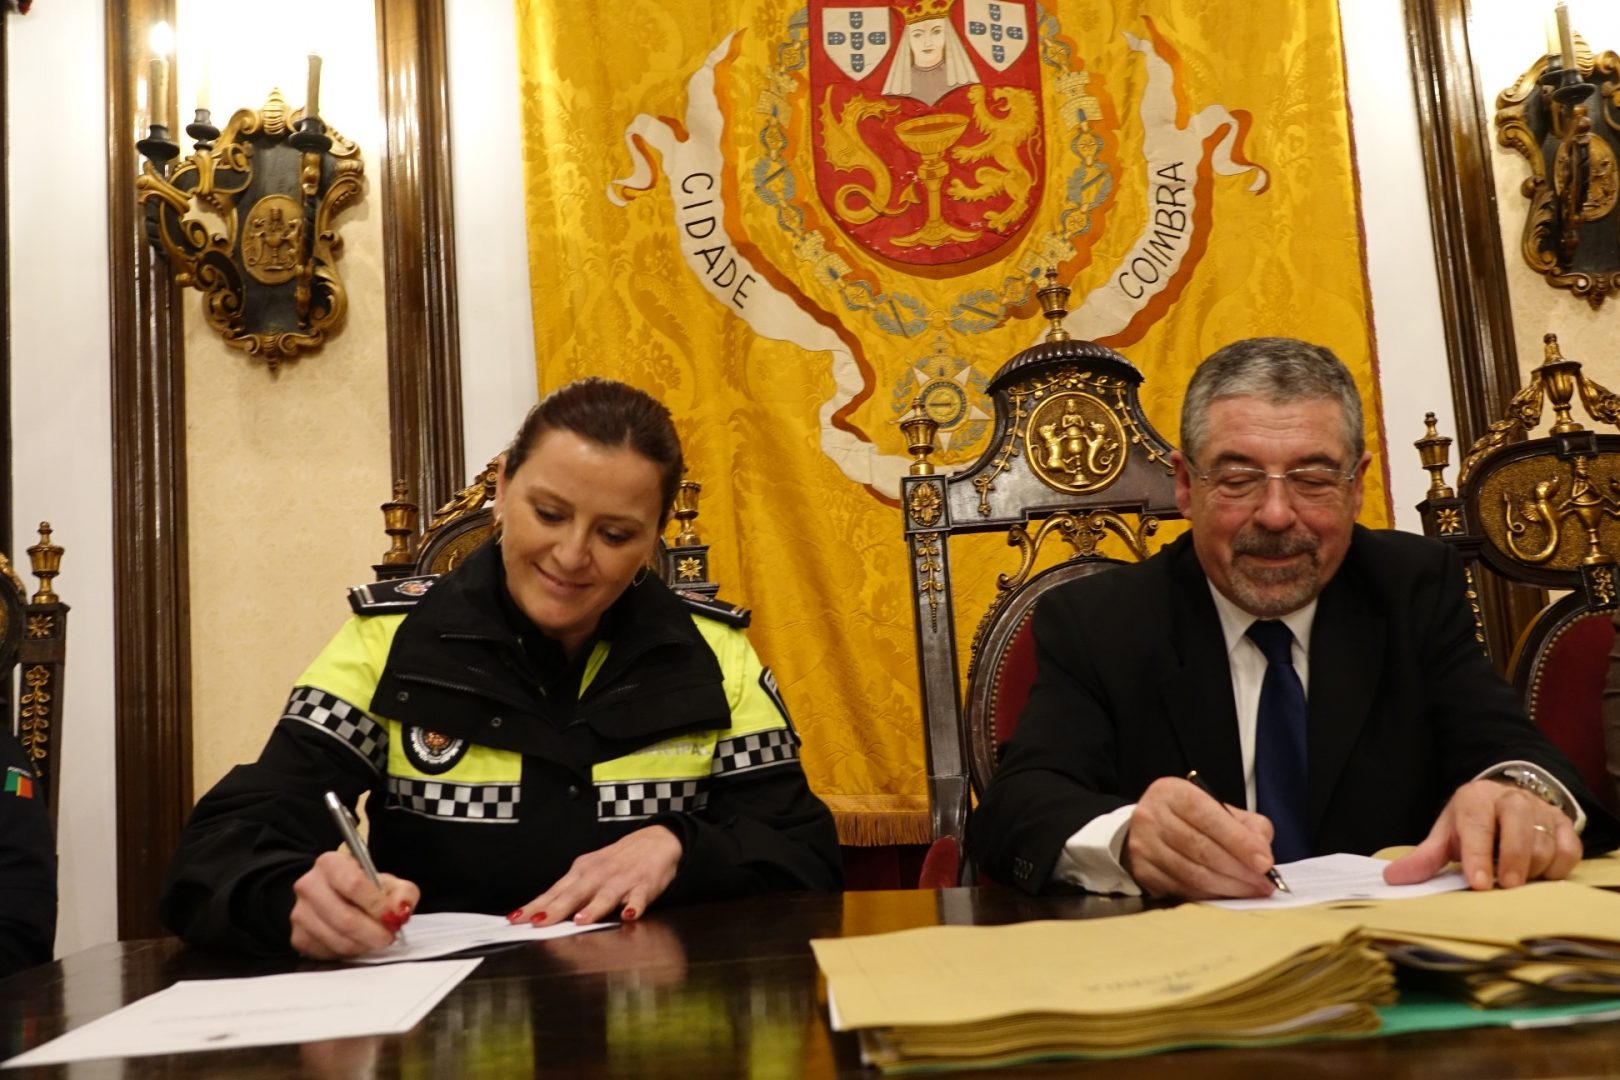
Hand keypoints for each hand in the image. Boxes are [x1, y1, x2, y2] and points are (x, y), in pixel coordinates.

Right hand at [289, 849, 419, 958]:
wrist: (332, 897)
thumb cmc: (361, 889)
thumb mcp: (387, 882)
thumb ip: (403, 893)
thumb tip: (400, 911)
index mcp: (330, 863)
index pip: (353, 884)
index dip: (377, 905)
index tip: (393, 917)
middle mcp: (309, 886)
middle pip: (344, 918)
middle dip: (373, 932)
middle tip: (388, 936)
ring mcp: (300, 913)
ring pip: (338, 939)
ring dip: (363, 944)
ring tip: (374, 938)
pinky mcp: (298, 937)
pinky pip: (328, 953)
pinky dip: (349, 952)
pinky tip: (357, 942)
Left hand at [509, 825, 682, 927]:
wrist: (655, 840)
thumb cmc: (617, 862)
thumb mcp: (590, 871)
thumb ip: (569, 893)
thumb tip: (540, 914)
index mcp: (582, 872)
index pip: (553, 892)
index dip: (534, 906)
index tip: (515, 920)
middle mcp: (598, 875)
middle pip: (574, 894)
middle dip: (555, 909)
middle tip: (538, 924)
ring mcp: (621, 880)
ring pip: (605, 896)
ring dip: (592, 908)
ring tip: (580, 921)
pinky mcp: (644, 886)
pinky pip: (639, 898)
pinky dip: (634, 906)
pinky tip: (629, 914)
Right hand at [1124, 776, 1277, 898]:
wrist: (1149, 829)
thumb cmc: (1190, 819)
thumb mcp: (1218, 809)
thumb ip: (1247, 825)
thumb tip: (1262, 852)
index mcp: (1173, 793)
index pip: (1209, 818)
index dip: (1239, 842)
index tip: (1265, 862)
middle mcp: (1152, 816)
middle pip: (1201, 849)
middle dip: (1239, 870)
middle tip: (1264, 884)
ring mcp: (1143, 846)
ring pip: (1192, 874)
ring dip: (1228, 887)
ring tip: (1251, 891)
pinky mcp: (1142, 872)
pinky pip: (1182, 889)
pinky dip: (1210, 896)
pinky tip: (1226, 894)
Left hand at [1384, 779, 1579, 889]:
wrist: (1505, 801)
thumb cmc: (1473, 824)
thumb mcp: (1446, 835)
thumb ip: (1424, 858)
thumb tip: (1392, 878)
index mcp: (1476, 798)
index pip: (1477, 825)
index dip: (1478, 855)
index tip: (1479, 883)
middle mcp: (1511, 799)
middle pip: (1519, 829)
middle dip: (1513, 861)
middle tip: (1507, 886)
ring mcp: (1541, 810)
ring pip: (1544, 843)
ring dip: (1532, 869)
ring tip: (1515, 880)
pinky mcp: (1564, 824)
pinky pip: (1569, 851)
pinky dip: (1556, 868)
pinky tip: (1539, 875)